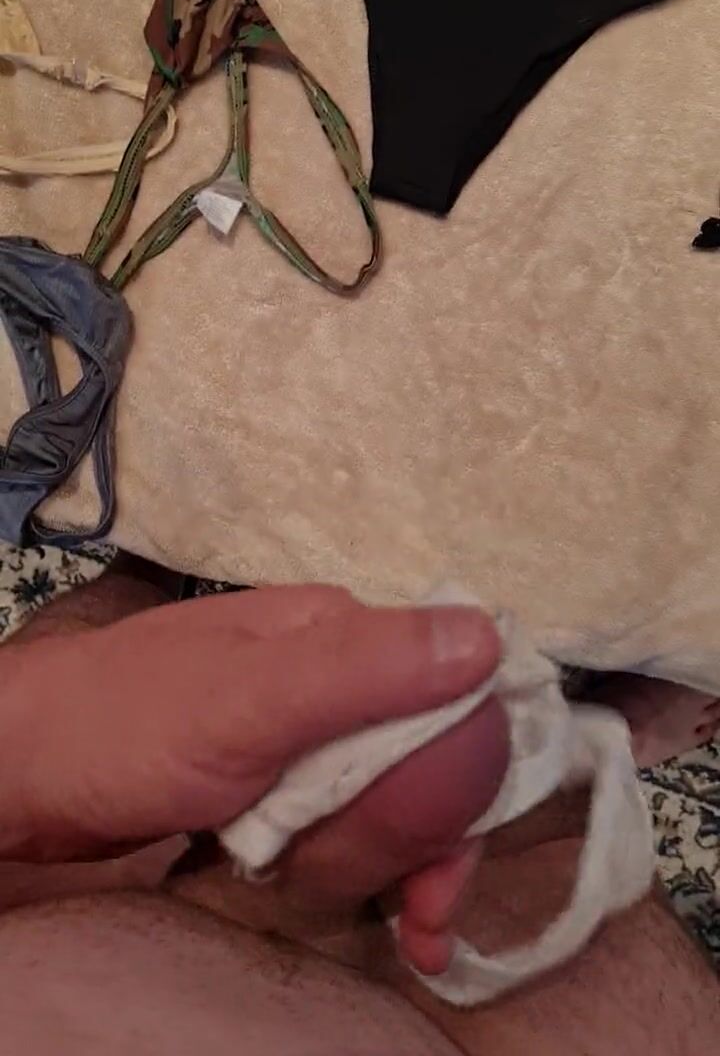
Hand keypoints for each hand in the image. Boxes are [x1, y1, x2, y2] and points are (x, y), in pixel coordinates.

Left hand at [1, 585, 507, 971]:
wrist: (30, 769)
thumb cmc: (127, 725)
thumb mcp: (245, 699)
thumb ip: (361, 670)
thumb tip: (486, 636)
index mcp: (346, 633)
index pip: (459, 710)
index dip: (453, 797)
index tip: (424, 871)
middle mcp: (345, 675)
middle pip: (433, 770)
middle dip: (390, 839)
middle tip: (308, 858)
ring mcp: (317, 732)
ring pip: (397, 809)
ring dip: (357, 862)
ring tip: (277, 867)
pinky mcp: (292, 780)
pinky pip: (361, 828)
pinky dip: (373, 877)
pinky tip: (399, 927)